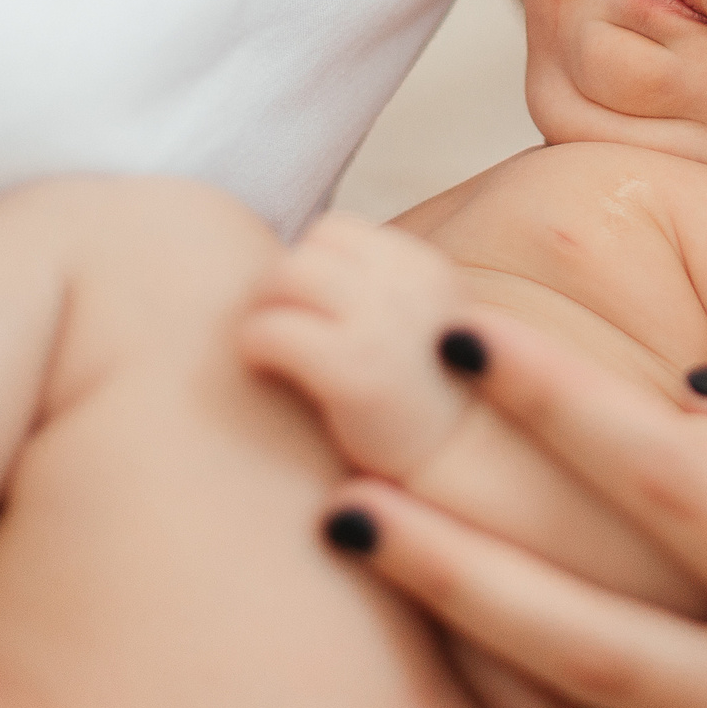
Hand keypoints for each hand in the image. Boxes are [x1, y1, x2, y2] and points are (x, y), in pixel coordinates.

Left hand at [239, 213, 473, 481]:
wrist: (448, 474)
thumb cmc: (414, 404)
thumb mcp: (414, 327)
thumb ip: (373, 290)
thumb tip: (300, 267)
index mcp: (428, 270)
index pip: (335, 233)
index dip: (308, 269)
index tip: (304, 313)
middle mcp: (415, 286)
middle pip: (307, 251)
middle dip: (280, 287)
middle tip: (277, 331)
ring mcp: (388, 326)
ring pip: (285, 276)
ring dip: (264, 310)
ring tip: (269, 351)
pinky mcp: (356, 373)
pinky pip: (273, 329)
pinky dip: (257, 345)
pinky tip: (265, 369)